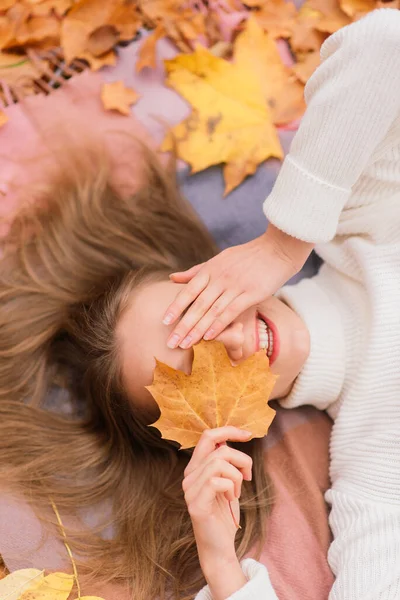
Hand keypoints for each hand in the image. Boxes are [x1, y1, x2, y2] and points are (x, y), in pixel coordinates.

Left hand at [164, 224, 313, 348]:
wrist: (277, 249)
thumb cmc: (247, 256)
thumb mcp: (219, 260)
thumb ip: (196, 272)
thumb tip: (172, 278)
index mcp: (210, 269)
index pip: (189, 291)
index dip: (176, 307)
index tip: (164, 322)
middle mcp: (220, 278)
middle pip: (198, 305)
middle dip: (183, 325)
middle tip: (171, 342)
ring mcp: (236, 285)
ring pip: (212, 311)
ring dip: (197, 329)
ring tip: (186, 344)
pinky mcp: (251, 293)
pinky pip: (231, 311)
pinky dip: (219, 324)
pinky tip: (209, 337)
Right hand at [183, 427, 252, 599]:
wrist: (219, 546)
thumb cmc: (224, 512)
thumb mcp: (227, 480)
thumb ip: (224, 460)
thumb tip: (231, 437)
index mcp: (195, 467)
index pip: (208, 436)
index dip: (229, 430)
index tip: (248, 434)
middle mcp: (188, 476)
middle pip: (218, 449)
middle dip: (241, 458)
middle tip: (247, 475)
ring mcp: (190, 490)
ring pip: (219, 463)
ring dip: (237, 476)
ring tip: (237, 491)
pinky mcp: (196, 504)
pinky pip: (217, 481)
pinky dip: (231, 487)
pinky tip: (231, 499)